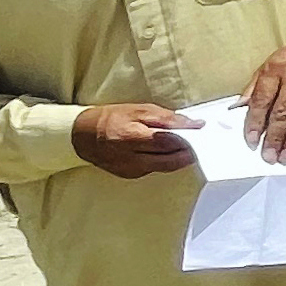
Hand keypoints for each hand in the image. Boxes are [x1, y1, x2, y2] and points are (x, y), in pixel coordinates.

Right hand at [72, 102, 197, 177]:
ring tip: (188, 146)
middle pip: (170, 159)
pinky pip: (155, 169)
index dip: (188, 138)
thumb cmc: (111, 118)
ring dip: (179, 157)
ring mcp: (131, 169)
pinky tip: (170, 152)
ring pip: (165, 166)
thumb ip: (166, 118)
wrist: (83, 136)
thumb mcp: (139, 110)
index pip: (168, 142)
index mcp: (132, 138)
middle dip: (188, 152)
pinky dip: (165, 161)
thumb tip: (191, 123)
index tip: (202, 132)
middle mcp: (131, 158)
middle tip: (201, 142)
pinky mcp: (131, 175)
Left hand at [242, 36, 285, 164]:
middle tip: (269, 155)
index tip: (252, 140)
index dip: (256, 122)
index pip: (263, 99)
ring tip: (285, 156)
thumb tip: (240, 107)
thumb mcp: (270, 64)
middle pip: (283, 112)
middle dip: (275, 137)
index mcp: (276, 69)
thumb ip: (255, 86)